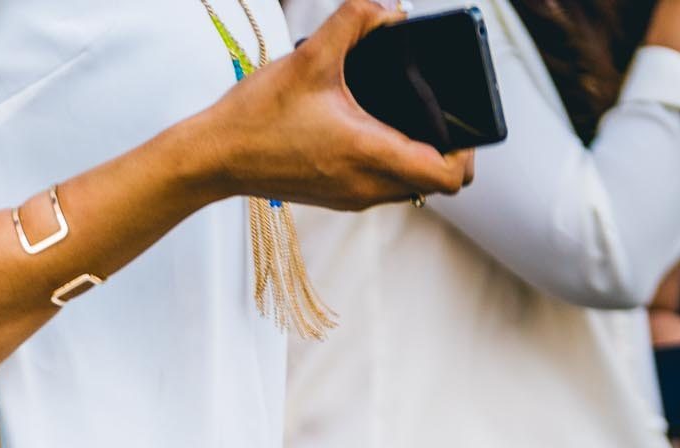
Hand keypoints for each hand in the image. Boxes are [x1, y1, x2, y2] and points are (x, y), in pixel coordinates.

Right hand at [196, 0, 475, 209]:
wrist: (212, 158)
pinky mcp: (335, 198)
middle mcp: (365, 187)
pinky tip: (376, 130)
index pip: (447, 176)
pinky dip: (393, 164)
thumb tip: (390, 9)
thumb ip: (357, 18)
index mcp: (368, 154)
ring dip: (420, 159)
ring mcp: (349, 198)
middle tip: (439, 111)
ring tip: (411, 119)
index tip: (462, 120)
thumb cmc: (257, 116)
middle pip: (434, 184)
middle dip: (447, 151)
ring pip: (409, 189)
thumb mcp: (311, 56)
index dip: (468, 151)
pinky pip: (383, 188)